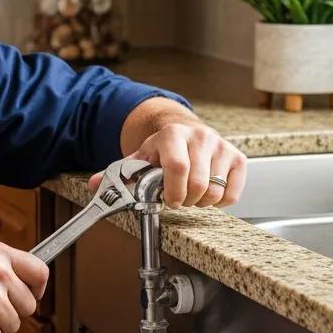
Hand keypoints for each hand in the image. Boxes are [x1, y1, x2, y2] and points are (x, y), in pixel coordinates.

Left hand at [90, 119, 246, 208]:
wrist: (184, 131)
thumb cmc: (160, 150)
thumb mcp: (138, 158)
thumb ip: (117, 173)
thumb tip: (94, 185)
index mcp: (172, 135)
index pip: (178, 167)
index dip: (173, 191)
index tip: (168, 200)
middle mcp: (200, 137)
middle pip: (198, 184)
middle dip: (185, 200)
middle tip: (177, 199)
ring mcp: (221, 146)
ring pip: (216, 191)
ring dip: (201, 202)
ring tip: (190, 194)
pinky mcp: (237, 158)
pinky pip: (233, 193)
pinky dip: (220, 202)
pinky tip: (207, 193)